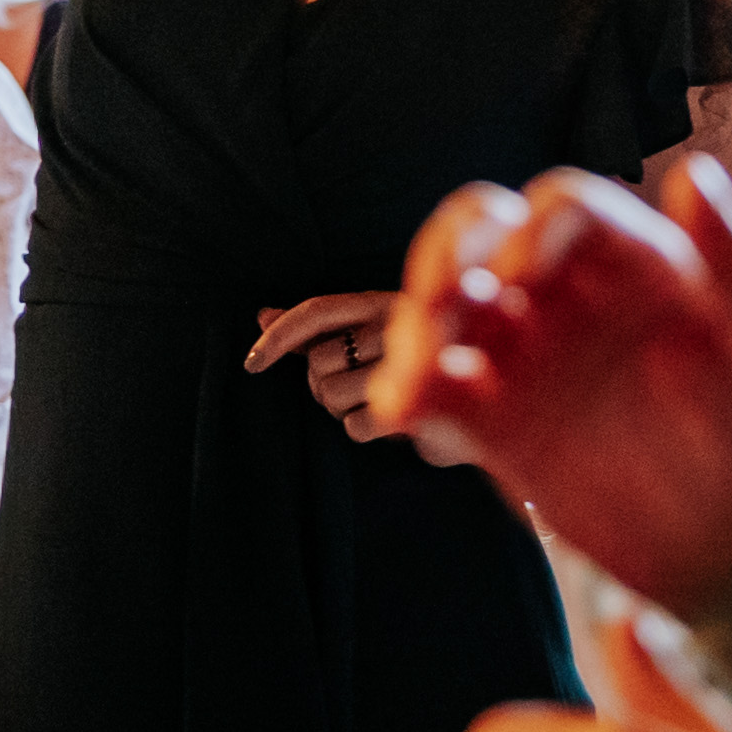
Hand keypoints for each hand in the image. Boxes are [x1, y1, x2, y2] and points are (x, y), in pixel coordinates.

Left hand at [248, 292, 402, 440]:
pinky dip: (362, 428)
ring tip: (374, 401)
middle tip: (355, 387)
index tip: (251, 363)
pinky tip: (387, 419)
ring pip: (330, 395)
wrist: (480, 399)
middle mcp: (396, 325)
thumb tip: (260, 314)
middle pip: (317, 364)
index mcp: (380, 303)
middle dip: (323, 384)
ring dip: (342, 408)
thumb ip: (313, 330)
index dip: (278, 336)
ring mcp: (408, 364)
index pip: (316, 312)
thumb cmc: (408, 364)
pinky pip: (354, 426)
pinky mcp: (417, 405)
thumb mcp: (363, 337)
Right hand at [371, 155, 731, 600]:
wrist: (731, 547)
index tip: (521, 279)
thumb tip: (692, 172)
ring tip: (418, 371)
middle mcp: (567, 294)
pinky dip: (409, 390)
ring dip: (418, 324)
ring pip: (447, 309)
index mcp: (632, 261)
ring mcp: (525, 355)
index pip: (564, 208)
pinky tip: (406, 410)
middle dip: (447, 252)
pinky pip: (436, 389)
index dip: (531, 229)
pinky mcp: (494, 419)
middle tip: (442, 299)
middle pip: (482, 235)